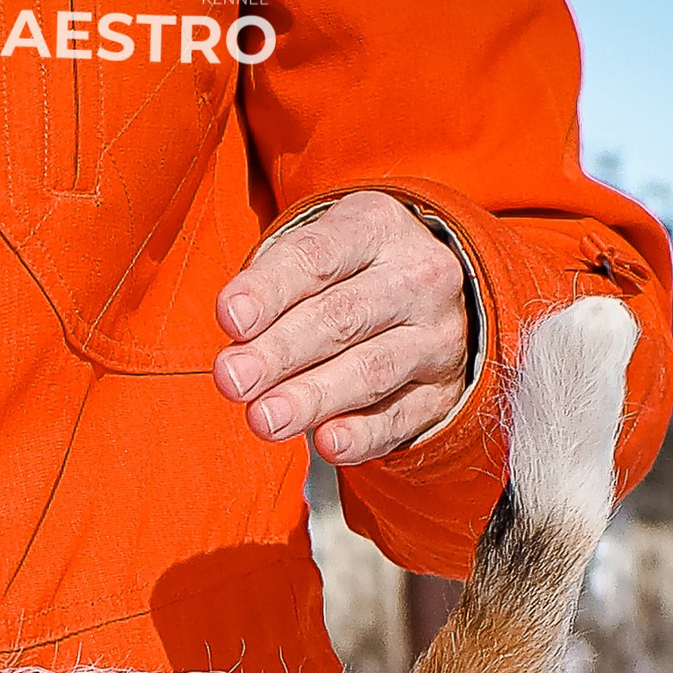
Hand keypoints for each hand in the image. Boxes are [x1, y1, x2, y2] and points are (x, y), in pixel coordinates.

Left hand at [213, 191, 469, 467]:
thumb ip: (272, 287)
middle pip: (342, 317)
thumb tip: (237, 336)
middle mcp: (417, 277)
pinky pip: (401, 418)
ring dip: (312, 398)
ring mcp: (436, 337)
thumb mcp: (313, 255)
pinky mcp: (442, 391)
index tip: (231, 319)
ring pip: (371, 370)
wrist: (426, 296)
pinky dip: (363, 434)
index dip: (271, 290)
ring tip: (264, 418)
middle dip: (281, 352)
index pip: (318, 257)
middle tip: (233, 380)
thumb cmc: (346, 275)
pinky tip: (327, 444)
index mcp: (377, 228)